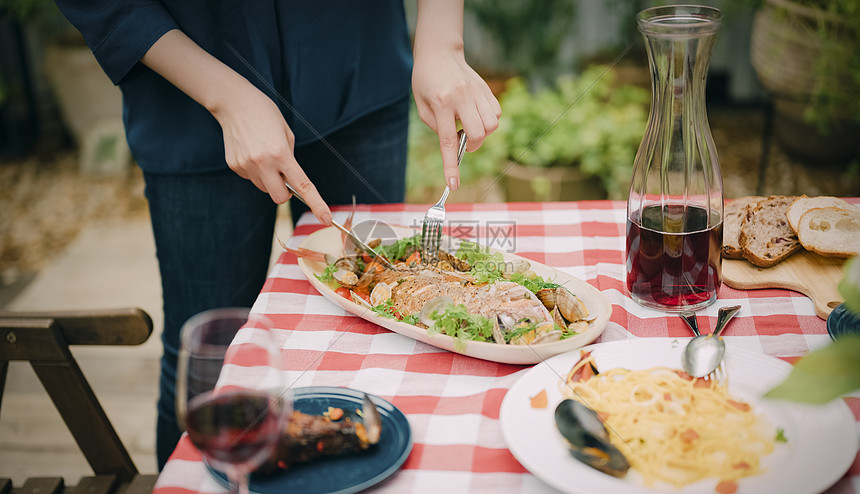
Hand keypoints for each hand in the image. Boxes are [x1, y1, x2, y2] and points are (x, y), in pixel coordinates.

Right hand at [139, 29, 331, 224]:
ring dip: (269, 179)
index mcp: (281, 153)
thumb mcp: (286, 134)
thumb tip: (288, 180)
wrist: (234, 103)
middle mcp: (262, 163)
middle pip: (279, 198)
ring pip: (264, 188)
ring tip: (264, 155)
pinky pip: (250, 178)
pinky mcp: (234, 166)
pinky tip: (252, 152)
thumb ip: (290, 158)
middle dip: (285, 193)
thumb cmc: (265, 115)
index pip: (302, 186)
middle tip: (285, 177)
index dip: (316, 204)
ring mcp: (246, 166)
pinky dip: (255, 171)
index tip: (326, 219)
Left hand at [412, 49, 500, 190]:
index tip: (453, 185)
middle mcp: (461, 97)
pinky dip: (489, 120)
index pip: (448, 141)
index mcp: (441, 103)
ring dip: (482, 132)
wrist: (439, 53)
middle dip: (473, 145)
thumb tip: (457, 145)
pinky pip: (496, 114)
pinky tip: (476, 114)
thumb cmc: (426, 83)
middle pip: (478, 134)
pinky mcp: (486, 89)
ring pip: (492, 125)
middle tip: (463, 141)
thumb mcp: (423, 107)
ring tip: (469, 124)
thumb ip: (438, 128)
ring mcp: (476, 91)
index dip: (451, 166)